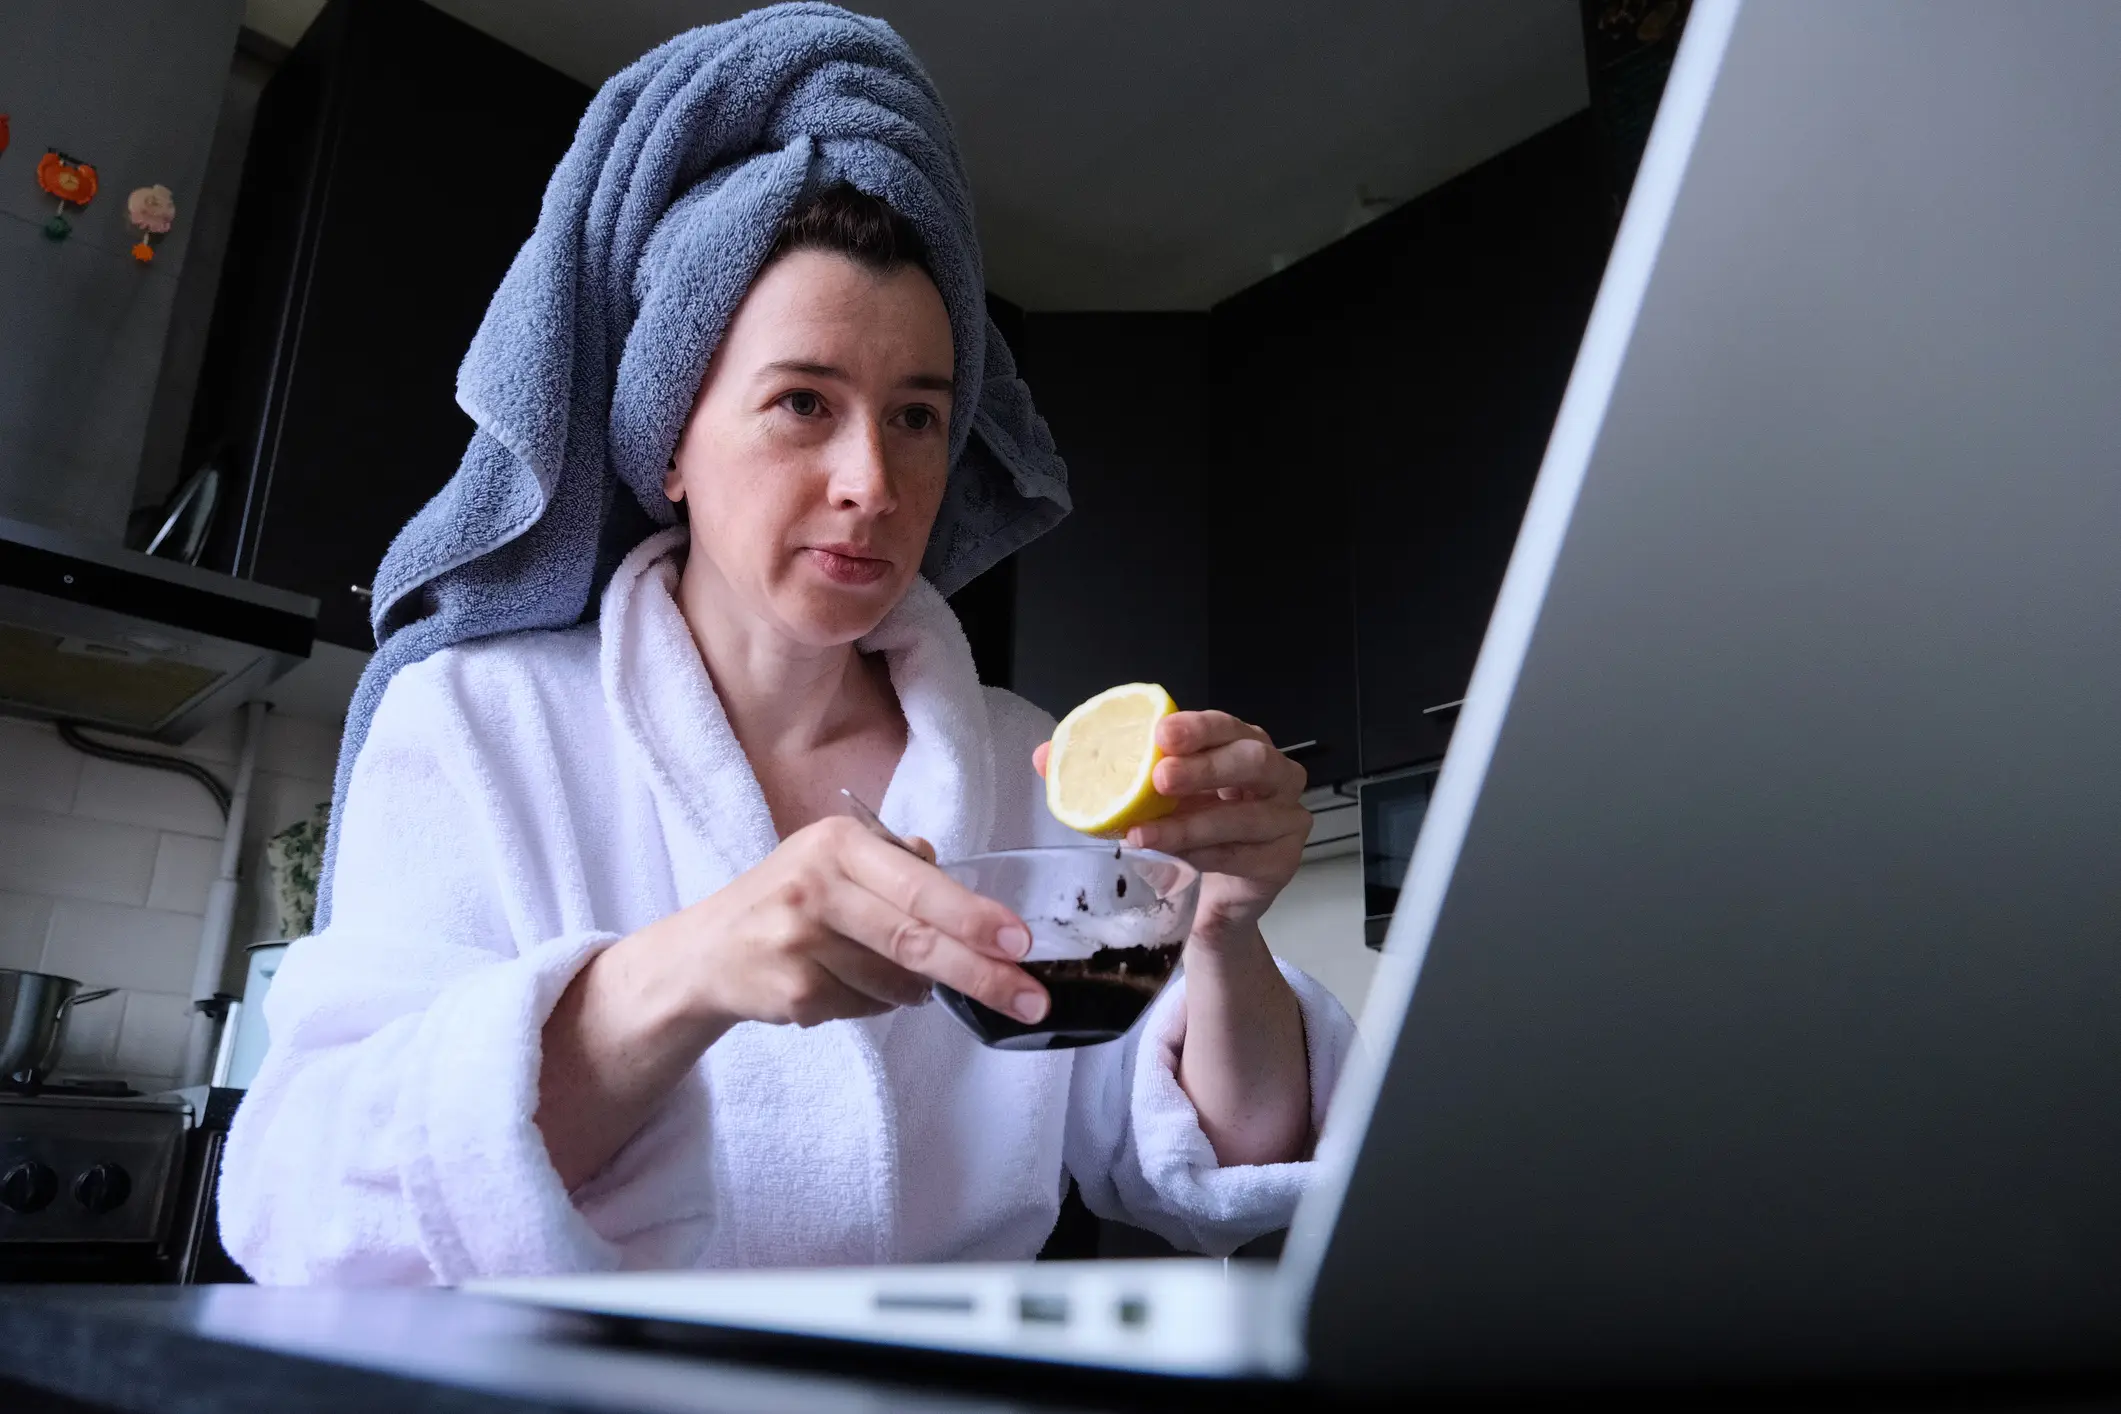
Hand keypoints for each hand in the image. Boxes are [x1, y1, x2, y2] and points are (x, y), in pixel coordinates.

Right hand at [659, 816, 1047, 1028]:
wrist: (706, 951)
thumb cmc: (787, 900)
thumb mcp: (835, 861)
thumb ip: (899, 867)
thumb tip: (964, 893)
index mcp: (838, 844)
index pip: (920, 886)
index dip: (974, 917)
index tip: (1020, 942)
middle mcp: (815, 885)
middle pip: (914, 939)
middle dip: (980, 973)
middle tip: (1029, 997)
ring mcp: (799, 942)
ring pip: (895, 983)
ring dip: (916, 990)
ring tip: (901, 977)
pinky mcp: (792, 992)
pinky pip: (865, 1008)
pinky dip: (872, 1005)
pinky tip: (842, 984)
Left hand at [1034, 711, 1308, 949]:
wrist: (1215, 898)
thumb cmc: (1188, 829)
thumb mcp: (1148, 797)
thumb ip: (1103, 772)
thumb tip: (1044, 755)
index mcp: (1242, 743)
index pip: (1226, 724)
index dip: (1197, 726)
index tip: (1159, 732)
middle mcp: (1274, 774)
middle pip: (1252, 760)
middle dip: (1205, 766)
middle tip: (1159, 777)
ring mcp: (1285, 818)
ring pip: (1242, 816)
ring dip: (1189, 824)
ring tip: (1142, 834)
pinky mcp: (1282, 860)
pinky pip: (1239, 855)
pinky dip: (1200, 856)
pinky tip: (1170, 860)